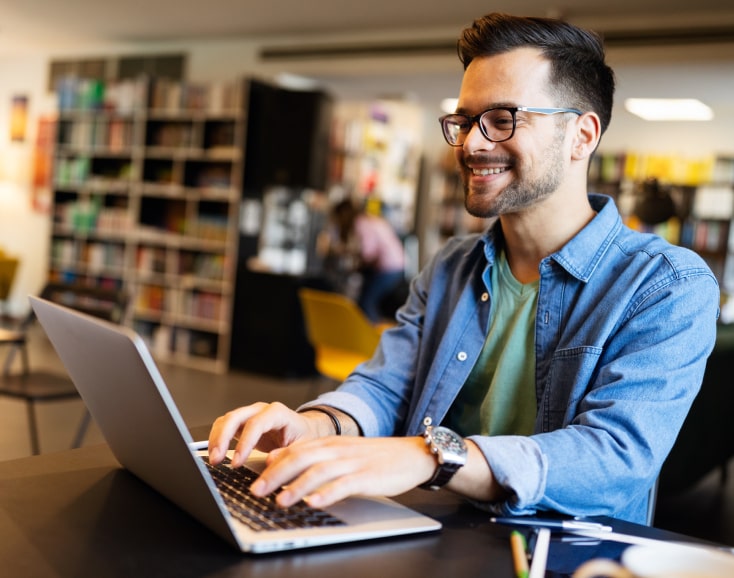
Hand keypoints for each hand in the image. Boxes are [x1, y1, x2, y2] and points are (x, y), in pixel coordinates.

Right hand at [207, 402, 319, 466]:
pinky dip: (217, 439)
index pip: (256, 424)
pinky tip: (215, 454)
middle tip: (217, 459)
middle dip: (222, 438)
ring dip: (216, 439)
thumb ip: (287, 454)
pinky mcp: (242, 424)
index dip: (244, 443)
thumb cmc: (304, 437)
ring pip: (226, 420)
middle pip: (235, 417)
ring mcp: (250, 415)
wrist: (304, 430)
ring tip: (213, 460)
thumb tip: (269, 461)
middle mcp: (261, 410)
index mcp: (277, 413)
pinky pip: (224, 426)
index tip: (237, 462)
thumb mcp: (303, 447)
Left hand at [249, 435, 435, 508]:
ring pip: (319, 471)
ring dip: (297, 486)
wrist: (412, 454)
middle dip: (276, 475)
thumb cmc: (375, 458)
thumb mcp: (341, 452)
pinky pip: (345, 484)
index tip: (253, 478)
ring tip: (280, 501)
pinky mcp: (368, 476)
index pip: (295, 450)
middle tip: (257, 491)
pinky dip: (328, 493)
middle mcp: (338, 450)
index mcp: (330, 444)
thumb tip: (277, 460)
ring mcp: (353, 462)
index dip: (272, 464)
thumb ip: (313, 456)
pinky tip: (316, 503)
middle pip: (302, 458)